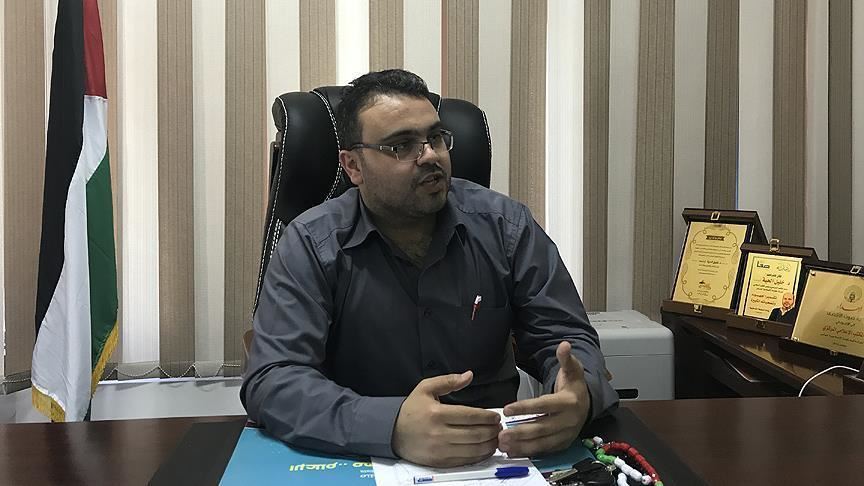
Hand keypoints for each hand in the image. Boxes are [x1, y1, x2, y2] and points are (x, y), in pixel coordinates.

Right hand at [392, 371, 502, 466]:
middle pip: (476, 434)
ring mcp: (440, 449)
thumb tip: (468, 375)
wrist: (392, 432)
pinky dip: (479, 456)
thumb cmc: (411, 410)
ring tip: (495, 438)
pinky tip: (485, 449)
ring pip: (473, 449)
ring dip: (489, 444)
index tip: (495, 416)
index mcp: (437, 414)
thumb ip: (448, 380)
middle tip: (499, 427)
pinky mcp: (439, 461)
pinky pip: (465, 460)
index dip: (487, 416)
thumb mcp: (425, 388)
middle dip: (492, 431)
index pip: (470, 415)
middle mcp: (439, 433)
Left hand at [498, 341, 589, 456]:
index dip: (525, 408)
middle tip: (501, 434)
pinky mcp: (562, 444)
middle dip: (520, 432)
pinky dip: (528, 452)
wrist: (587, 404)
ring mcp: (565, 435)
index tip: (506, 410)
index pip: (544, 406)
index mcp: (568, 403)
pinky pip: (544, 451)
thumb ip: (566, 359)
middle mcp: (568, 421)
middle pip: (541, 428)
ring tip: (502, 444)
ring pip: (542, 442)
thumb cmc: (574, 387)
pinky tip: (512, 451)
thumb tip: (564, 345)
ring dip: (521, 445)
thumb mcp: (572, 370)